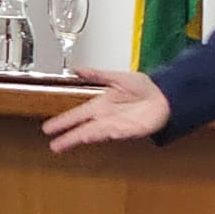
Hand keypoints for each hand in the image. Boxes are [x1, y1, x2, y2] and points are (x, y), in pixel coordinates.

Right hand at [41, 67, 170, 152]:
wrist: (165, 94)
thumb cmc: (145, 87)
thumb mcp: (118, 77)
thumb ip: (98, 75)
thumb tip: (78, 69)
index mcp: (102, 103)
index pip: (78, 114)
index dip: (63, 121)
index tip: (48, 128)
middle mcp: (106, 116)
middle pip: (82, 127)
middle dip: (67, 136)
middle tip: (52, 144)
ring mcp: (116, 124)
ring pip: (93, 132)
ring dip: (79, 138)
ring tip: (65, 144)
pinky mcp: (127, 130)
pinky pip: (111, 133)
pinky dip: (99, 135)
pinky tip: (89, 137)